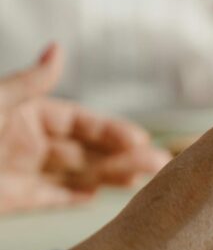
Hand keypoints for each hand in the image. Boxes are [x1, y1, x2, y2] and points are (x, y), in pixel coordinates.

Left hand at [0, 44, 168, 212]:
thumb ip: (29, 82)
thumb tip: (58, 48)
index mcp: (25, 114)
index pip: (78, 122)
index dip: (109, 131)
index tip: (139, 139)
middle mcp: (26, 141)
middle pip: (84, 150)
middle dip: (122, 156)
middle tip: (159, 163)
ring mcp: (20, 172)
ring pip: (74, 174)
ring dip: (109, 176)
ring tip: (145, 180)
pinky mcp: (10, 201)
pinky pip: (49, 198)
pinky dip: (74, 197)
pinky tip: (99, 195)